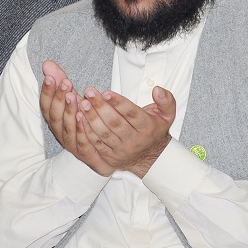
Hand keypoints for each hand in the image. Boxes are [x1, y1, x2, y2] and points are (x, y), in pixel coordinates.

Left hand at [40, 60, 175, 177]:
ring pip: (104, 133)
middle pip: (115, 122)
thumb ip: (167, 100)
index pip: (131, 113)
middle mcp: (134, 140)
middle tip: (89, 92)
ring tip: (82, 103)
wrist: (150, 158)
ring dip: (91, 118)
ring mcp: (121, 149)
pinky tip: (79, 118)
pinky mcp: (110, 156)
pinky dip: (87, 131)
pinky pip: (96, 143)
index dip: (118, 103)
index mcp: (147, 127)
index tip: (106, 92)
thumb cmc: (155, 130)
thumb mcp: (167, 114)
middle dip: (100, 106)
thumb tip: (157, 89)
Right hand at [40, 60, 110, 173]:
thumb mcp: (74, 97)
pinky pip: (81, 142)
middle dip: (58, 99)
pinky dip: (80, 129)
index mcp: (55, 120)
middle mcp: (60, 132)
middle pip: (54, 116)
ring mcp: (71, 145)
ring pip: (66, 128)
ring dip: (69, 111)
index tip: (51, 77)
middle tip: (65, 83)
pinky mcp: (85, 154)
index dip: (47, 92)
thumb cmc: (86, 118)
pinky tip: (83, 116)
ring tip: (73, 96)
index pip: (45, 106)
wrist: (105, 148)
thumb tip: (47, 63)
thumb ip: (61, 81)